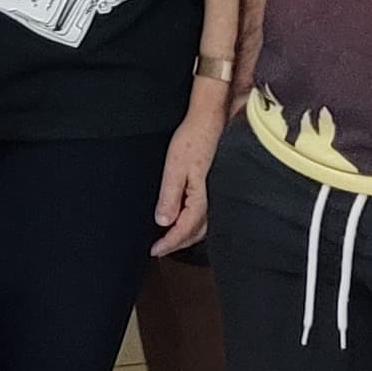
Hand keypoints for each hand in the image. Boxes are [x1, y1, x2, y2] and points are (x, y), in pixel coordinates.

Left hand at [151, 88, 226, 255]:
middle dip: (178, 244)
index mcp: (201, 198)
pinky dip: (194, 222)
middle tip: (160, 249)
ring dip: (187, 235)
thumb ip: (170, 196)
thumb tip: (163, 221)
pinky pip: (206, 212)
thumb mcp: (176, 167)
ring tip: (171, 238)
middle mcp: (213, 200)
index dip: (169, 244)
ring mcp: (217, 193)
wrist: (211, 119)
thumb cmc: (193, 139)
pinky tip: (185, 218)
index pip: (185, 230)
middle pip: (196, 233)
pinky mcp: (216, 186)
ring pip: (203, 224)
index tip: (154, 251)